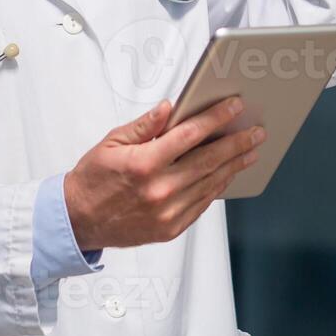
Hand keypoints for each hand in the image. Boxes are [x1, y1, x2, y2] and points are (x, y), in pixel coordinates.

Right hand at [63, 97, 265, 250]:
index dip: (216, 118)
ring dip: (234, 165)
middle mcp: (160, 190)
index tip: (234, 106)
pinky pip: (202, 204)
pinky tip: (228, 174)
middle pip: (210, 160)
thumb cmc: (93, 178)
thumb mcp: (112, 142)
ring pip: (211, 183)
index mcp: (144, 164)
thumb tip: (170, 107)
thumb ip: (145, 125)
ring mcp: (167, 213)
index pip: (190, 135)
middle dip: (237, 142)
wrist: (78, 220)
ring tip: (251, 151)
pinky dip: (218, 186)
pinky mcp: (170, 229)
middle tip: (256, 131)